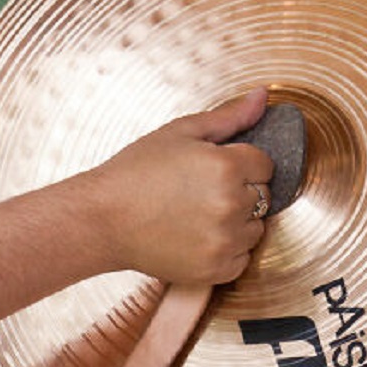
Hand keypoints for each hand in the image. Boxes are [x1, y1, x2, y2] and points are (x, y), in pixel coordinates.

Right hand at [90, 88, 274, 284]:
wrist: (101, 220)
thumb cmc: (133, 174)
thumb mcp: (178, 133)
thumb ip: (228, 117)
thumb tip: (262, 97)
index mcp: (226, 167)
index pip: (265, 164)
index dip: (240, 164)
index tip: (211, 170)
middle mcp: (231, 205)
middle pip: (264, 196)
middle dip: (240, 191)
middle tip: (197, 192)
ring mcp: (225, 240)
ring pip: (255, 228)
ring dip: (236, 222)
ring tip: (194, 215)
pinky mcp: (217, 269)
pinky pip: (242, 257)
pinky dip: (225, 249)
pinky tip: (194, 236)